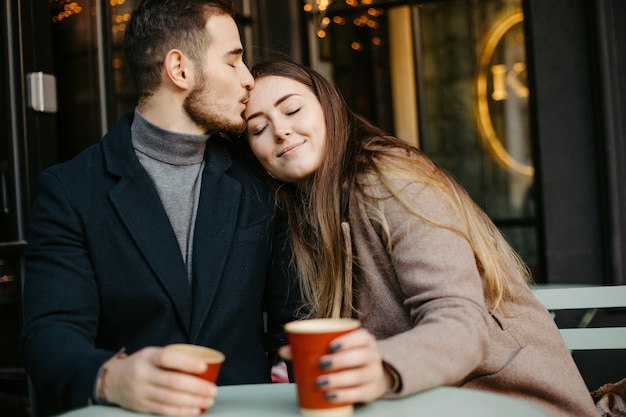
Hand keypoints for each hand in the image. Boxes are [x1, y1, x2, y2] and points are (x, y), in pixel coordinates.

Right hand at [100, 346, 216, 415]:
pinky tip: (194, 410)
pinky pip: (164, 410)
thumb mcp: (152, 354)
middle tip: (212, 390)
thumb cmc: (141, 365)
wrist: (111, 380)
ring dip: (193, 401)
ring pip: (170, 398)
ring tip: (208, 401)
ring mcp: (141, 391)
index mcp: (148, 356)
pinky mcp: (141, 406)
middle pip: (173, 382)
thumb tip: (202, 365)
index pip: (169, 358)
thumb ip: (172, 359)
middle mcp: (143, 374)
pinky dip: (181, 411)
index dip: (187, 363)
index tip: (204, 367)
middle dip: (196, 388)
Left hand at [280, 328, 393, 403]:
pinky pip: (360, 394)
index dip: (348, 341)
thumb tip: (283, 350)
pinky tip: (331, 396)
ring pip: (360, 376)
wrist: (370, 374)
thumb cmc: (347, 357)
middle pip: (360, 357)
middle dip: (340, 361)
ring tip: (321, 383)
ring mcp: (374, 374)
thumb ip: (309, 347)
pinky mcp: (371, 391)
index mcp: (365, 340)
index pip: (361, 337)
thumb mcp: (336, 349)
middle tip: (321, 365)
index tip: (330, 346)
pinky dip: (344, 395)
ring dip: (339, 380)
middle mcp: (372, 355)